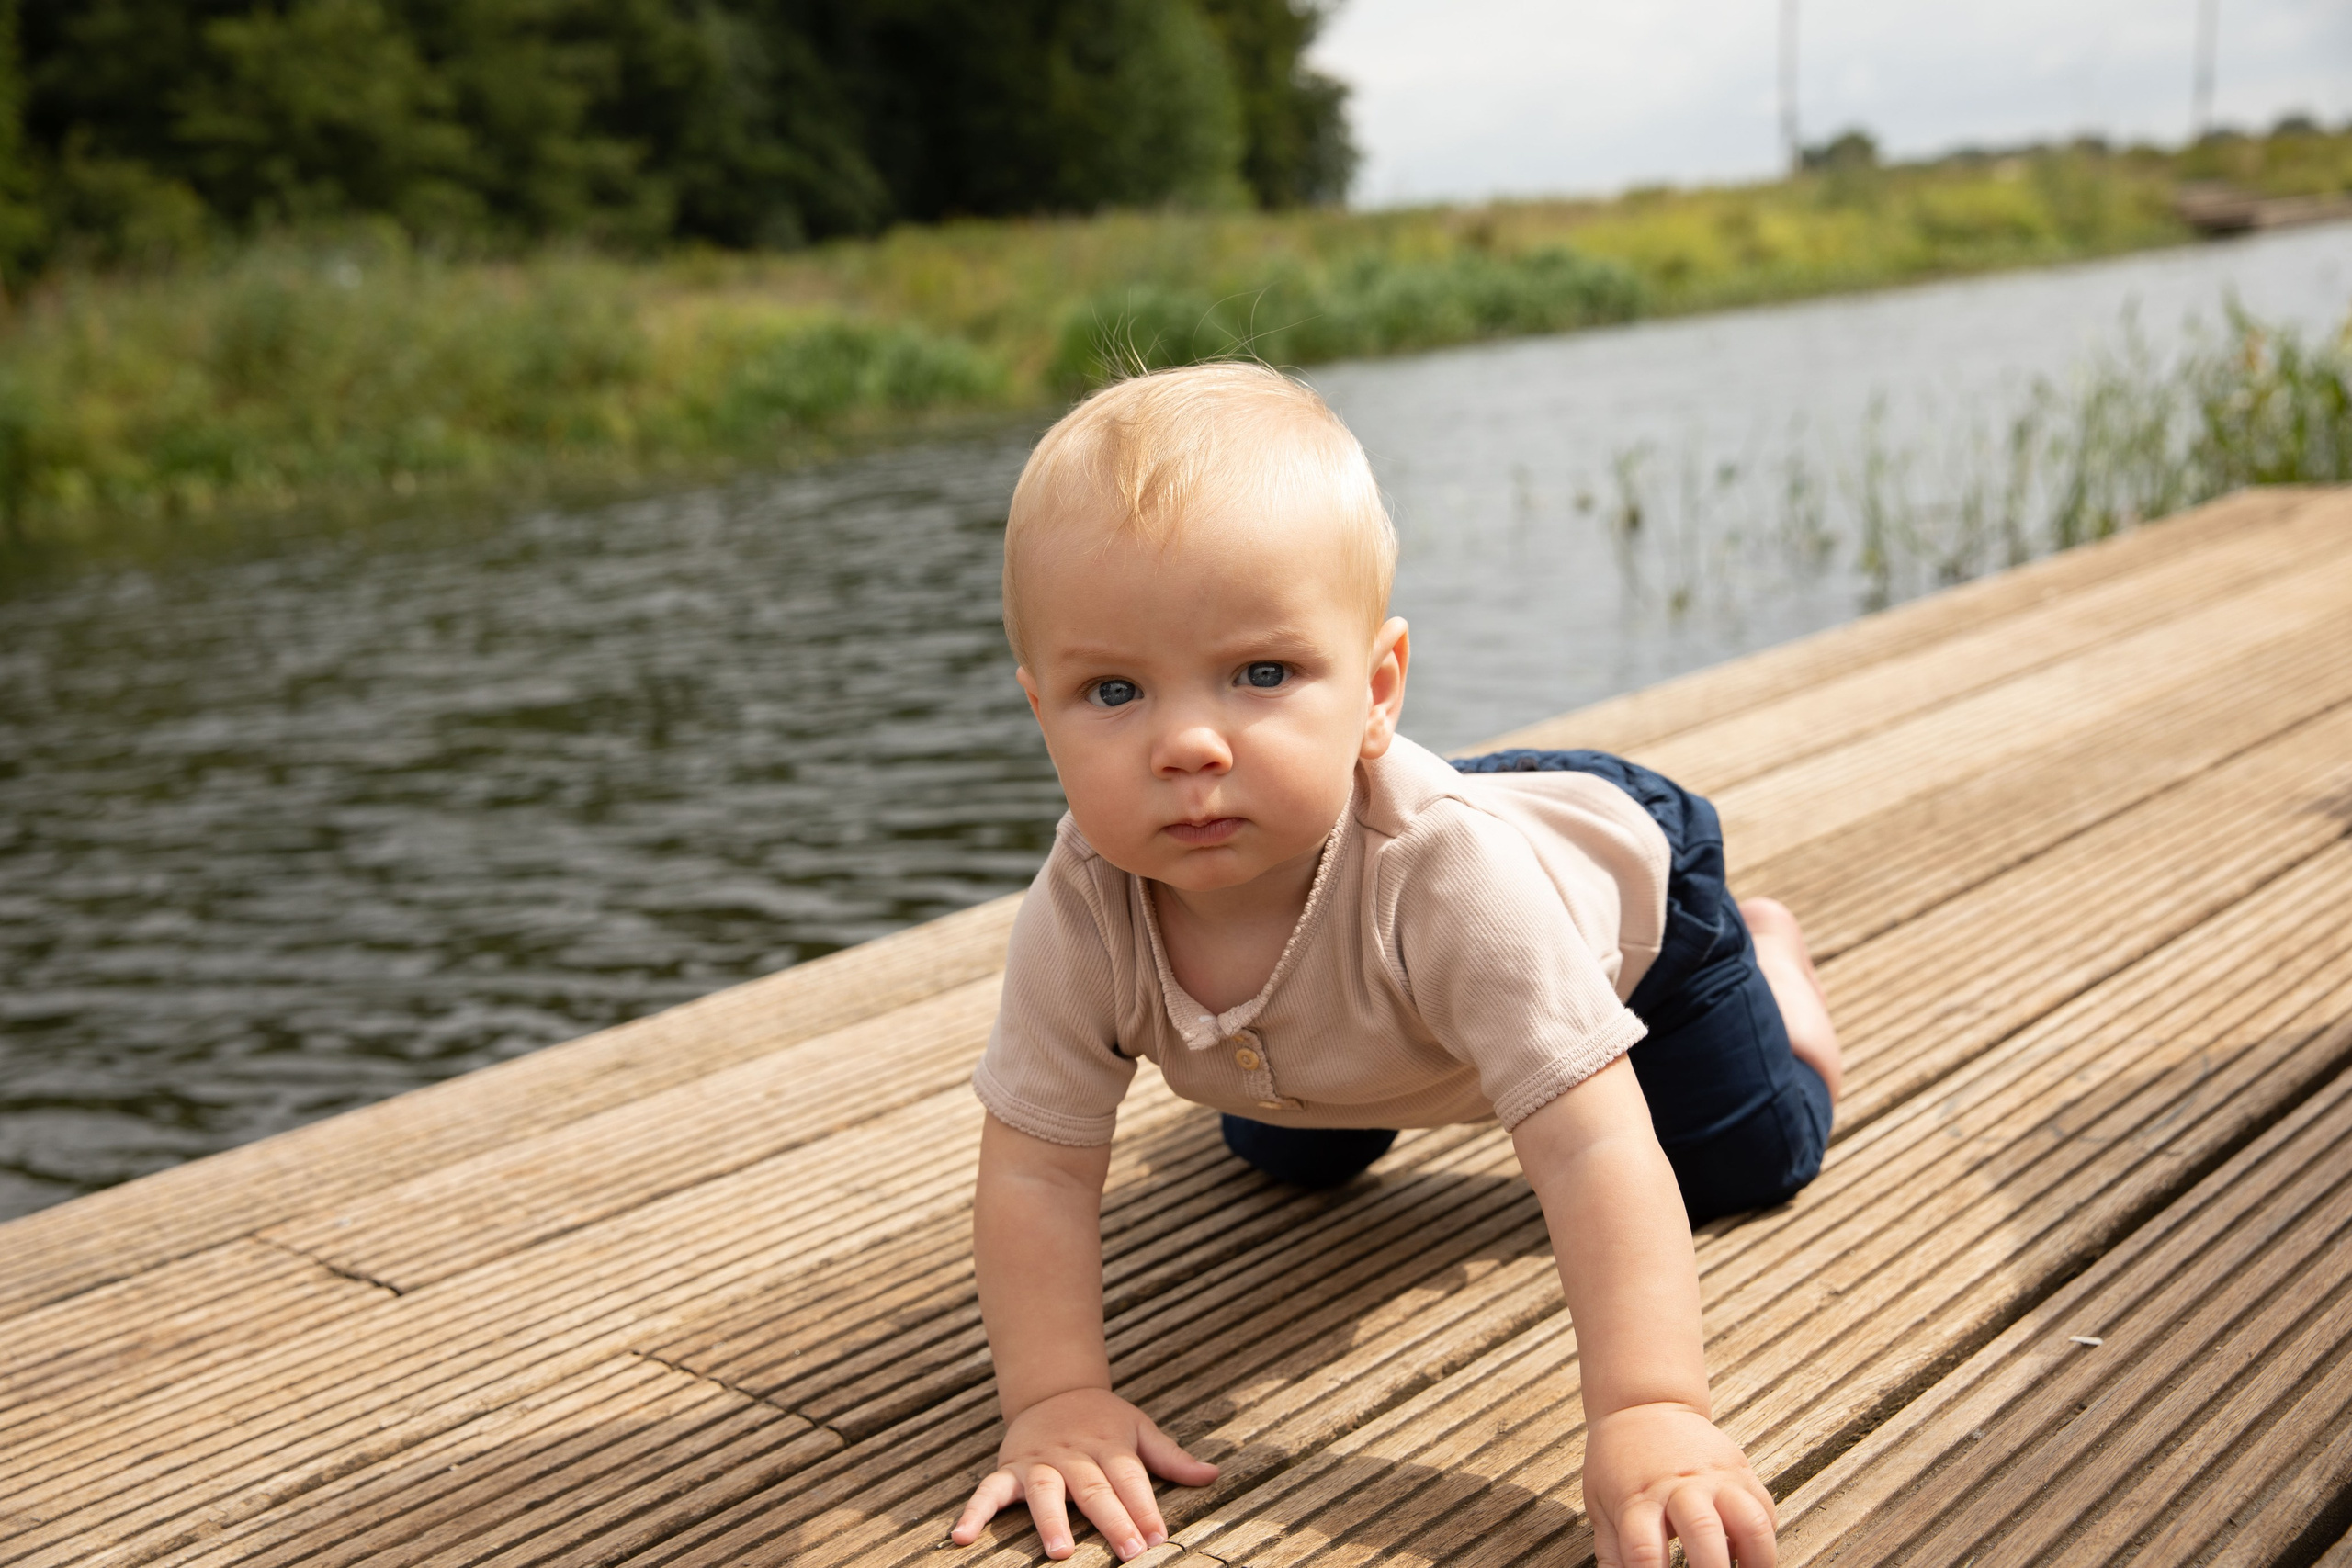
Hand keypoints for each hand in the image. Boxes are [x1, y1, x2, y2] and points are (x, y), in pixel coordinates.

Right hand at [950, 1387, 1219, 1560]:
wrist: (1053, 1389)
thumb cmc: (1103, 1420)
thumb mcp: (1140, 1429)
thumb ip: (1172, 1458)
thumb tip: (1213, 1475)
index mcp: (1109, 1445)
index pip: (1130, 1479)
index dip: (1144, 1508)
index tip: (1159, 1539)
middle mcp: (1074, 1454)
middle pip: (1094, 1488)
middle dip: (1113, 1520)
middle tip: (1130, 1552)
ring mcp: (1039, 1462)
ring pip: (1045, 1491)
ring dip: (1051, 1520)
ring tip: (1059, 1552)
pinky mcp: (1008, 1469)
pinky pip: (988, 1491)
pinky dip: (975, 1512)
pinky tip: (963, 1537)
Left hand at [1583, 1402, 1776, 1567]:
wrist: (1645, 1405)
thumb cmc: (1619, 1463)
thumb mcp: (1601, 1504)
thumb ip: (1612, 1553)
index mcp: (1638, 1500)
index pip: (1643, 1551)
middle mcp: (1679, 1488)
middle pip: (1703, 1534)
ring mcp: (1715, 1478)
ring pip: (1751, 1521)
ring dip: (1758, 1559)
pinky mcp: (1740, 1471)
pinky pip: (1765, 1509)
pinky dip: (1765, 1538)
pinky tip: (1750, 1553)